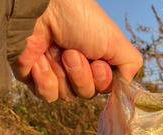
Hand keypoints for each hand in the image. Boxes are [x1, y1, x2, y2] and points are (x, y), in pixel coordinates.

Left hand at [11, 0, 142, 101]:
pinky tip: (40, 59)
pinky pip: (46, 95)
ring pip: (67, 96)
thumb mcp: (115, 40)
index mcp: (95, 58)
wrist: (40, 9)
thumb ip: (130, 64)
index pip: (104, 88)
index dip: (102, 80)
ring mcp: (54, 72)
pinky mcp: (33, 77)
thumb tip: (126, 86)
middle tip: (72, 52)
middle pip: (87, 94)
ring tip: (56, 50)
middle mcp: (76, 66)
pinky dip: (45, 78)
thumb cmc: (79, 18)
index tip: (97, 62)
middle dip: (81, 75)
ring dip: (63, 74)